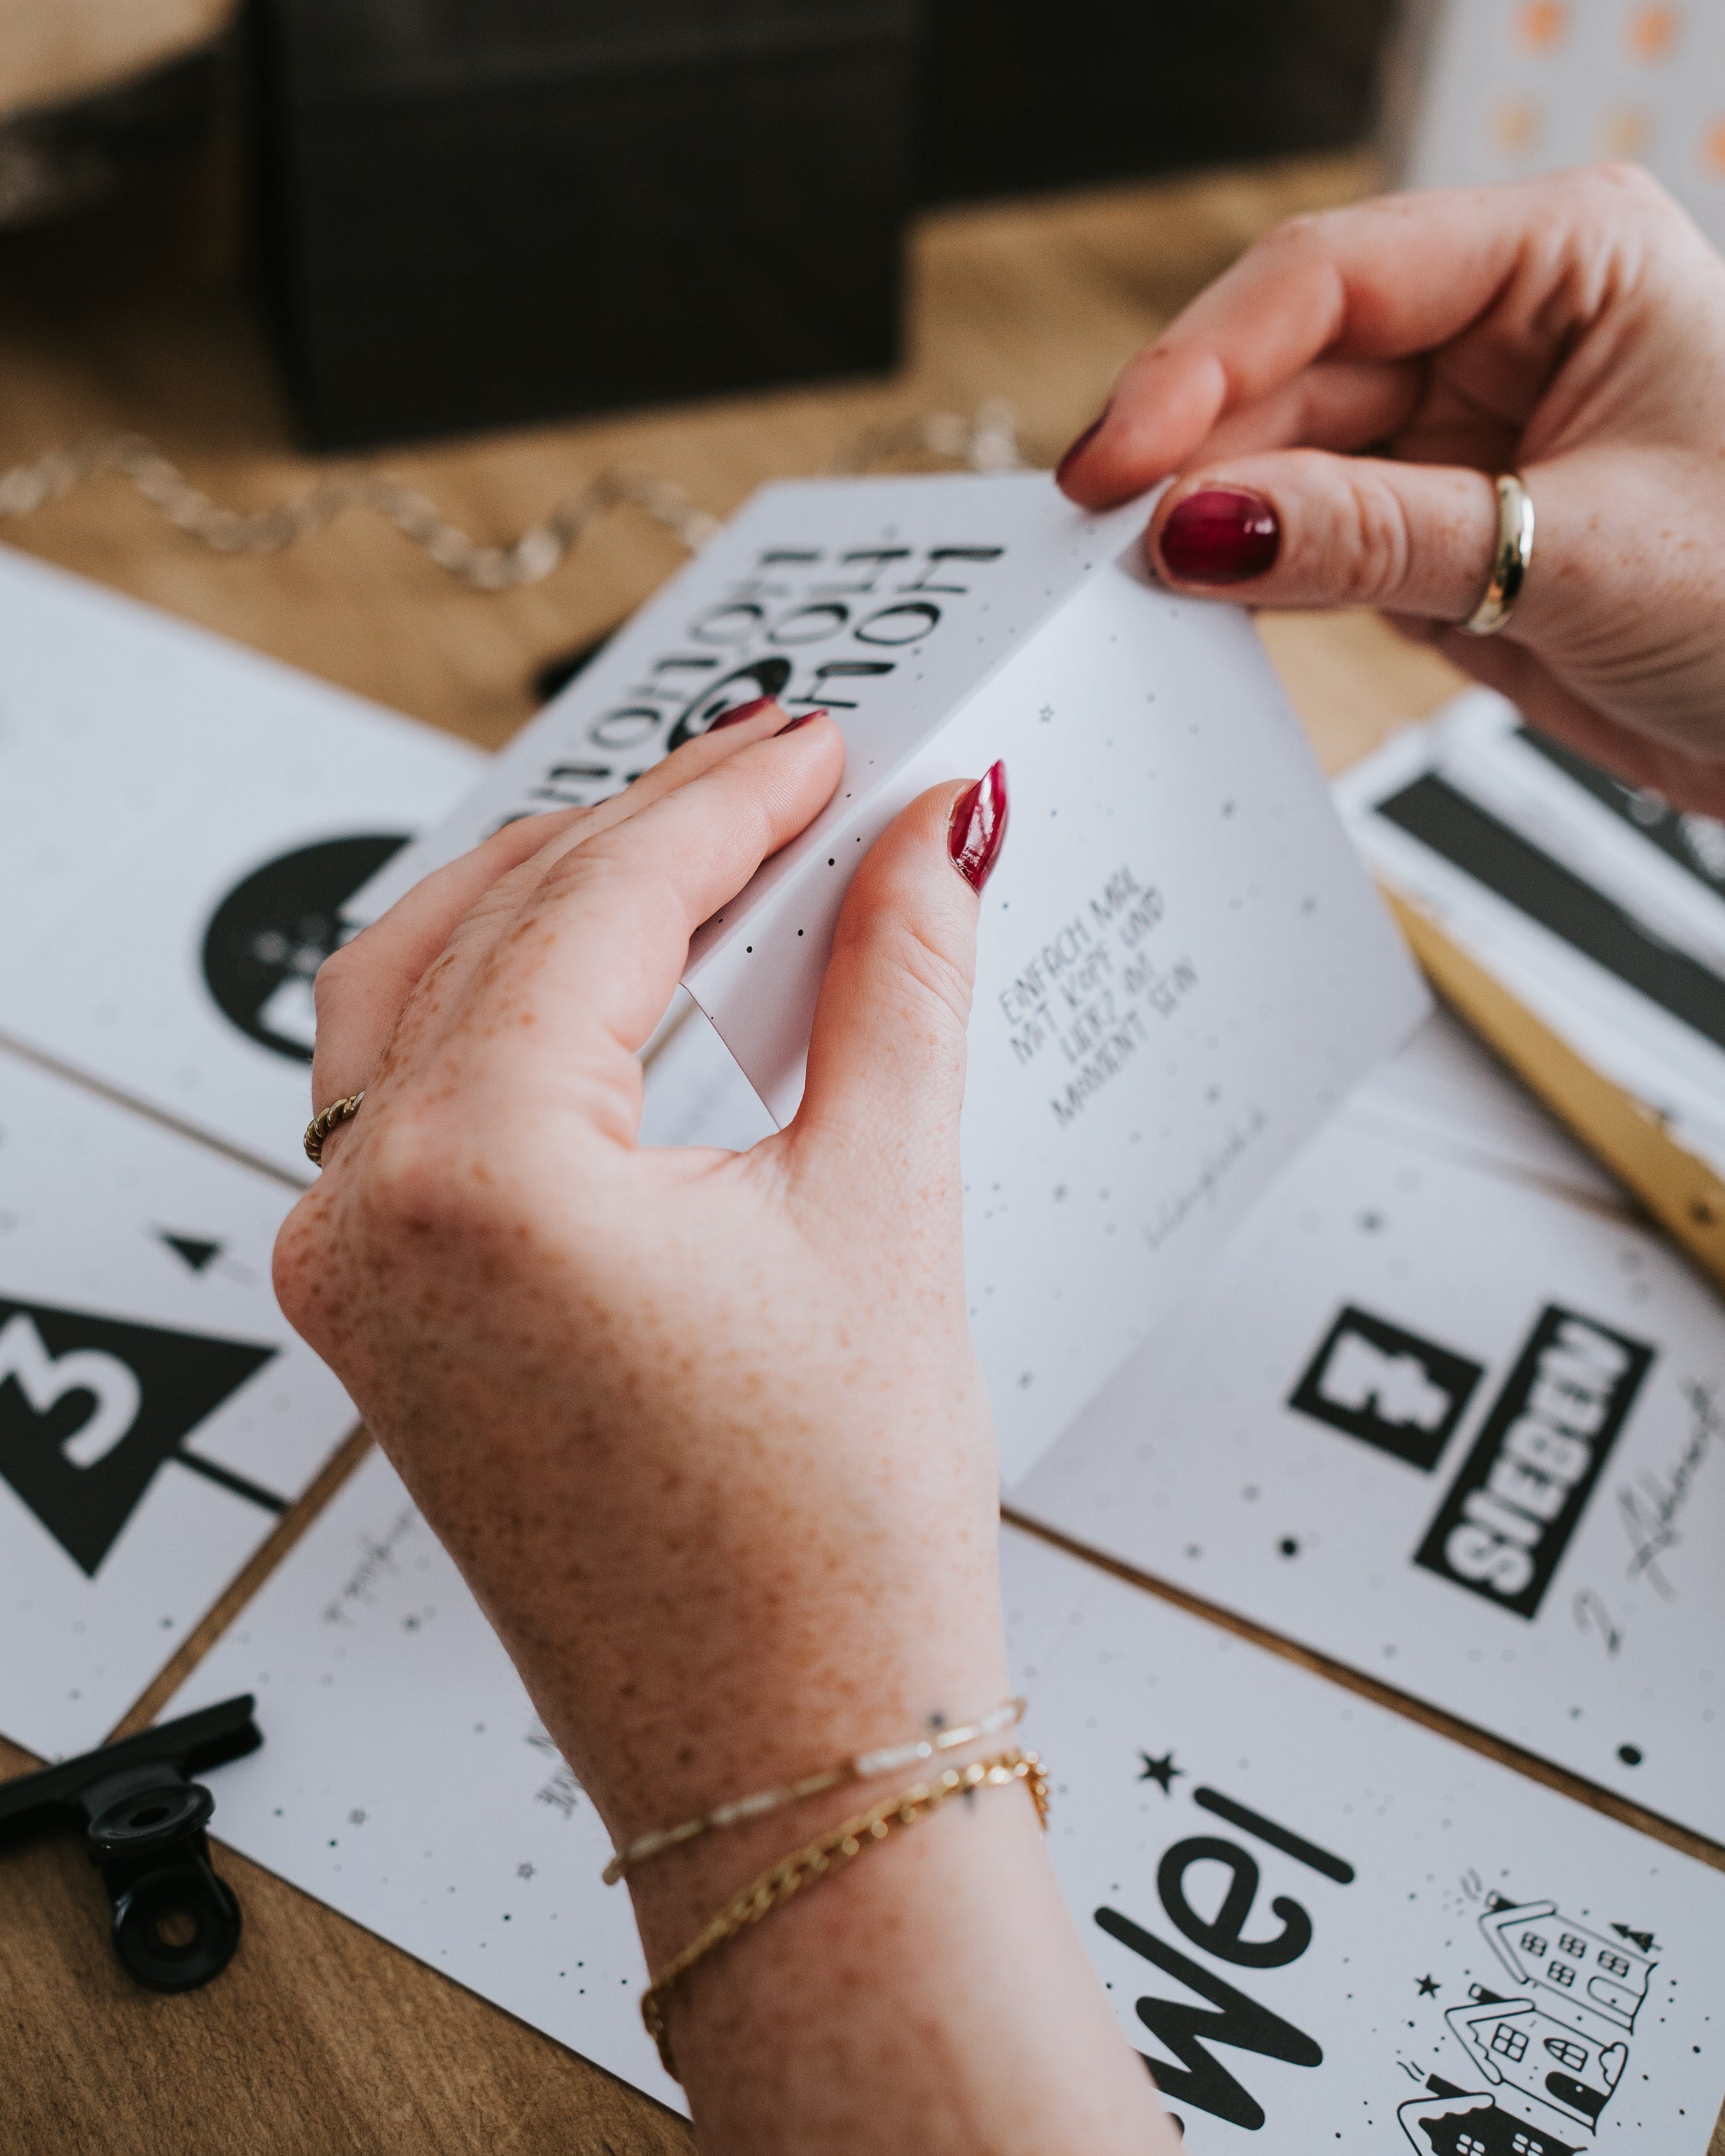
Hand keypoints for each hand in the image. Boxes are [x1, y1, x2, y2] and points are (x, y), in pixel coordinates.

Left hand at [274, 701, 1167, 2153]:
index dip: (731, 794)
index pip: (600, 898)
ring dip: (557, 906)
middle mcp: (369, 1216)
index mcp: (473, 1175)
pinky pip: (414, 1096)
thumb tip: (928, 841)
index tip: (822, 745)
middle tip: (788, 784)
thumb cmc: (825, 1559)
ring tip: (707, 862)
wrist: (792, 1761)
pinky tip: (623, 988)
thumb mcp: (881, 1215)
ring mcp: (355, 1275)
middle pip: (492, 920)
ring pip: (419, 993)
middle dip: (647, 831)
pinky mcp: (383, 1318)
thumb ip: (898, 984)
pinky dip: (514, 1011)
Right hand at [1057, 163, 1724, 815]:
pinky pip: (1317, 542)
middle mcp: (1506, 334)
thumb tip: (1201, 527)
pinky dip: (1260, 579)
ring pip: (1289, 460)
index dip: (1204, 364)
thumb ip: (1377, 537)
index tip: (1122, 462)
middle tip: (1103, 539)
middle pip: (1291, 369)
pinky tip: (1207, 604)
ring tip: (1135, 579)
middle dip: (1195, 453)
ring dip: (1216, 522)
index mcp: (1566, 259)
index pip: (1333, 280)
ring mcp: (1466, 439)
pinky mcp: (1443, 537)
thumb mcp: (1581, 553)